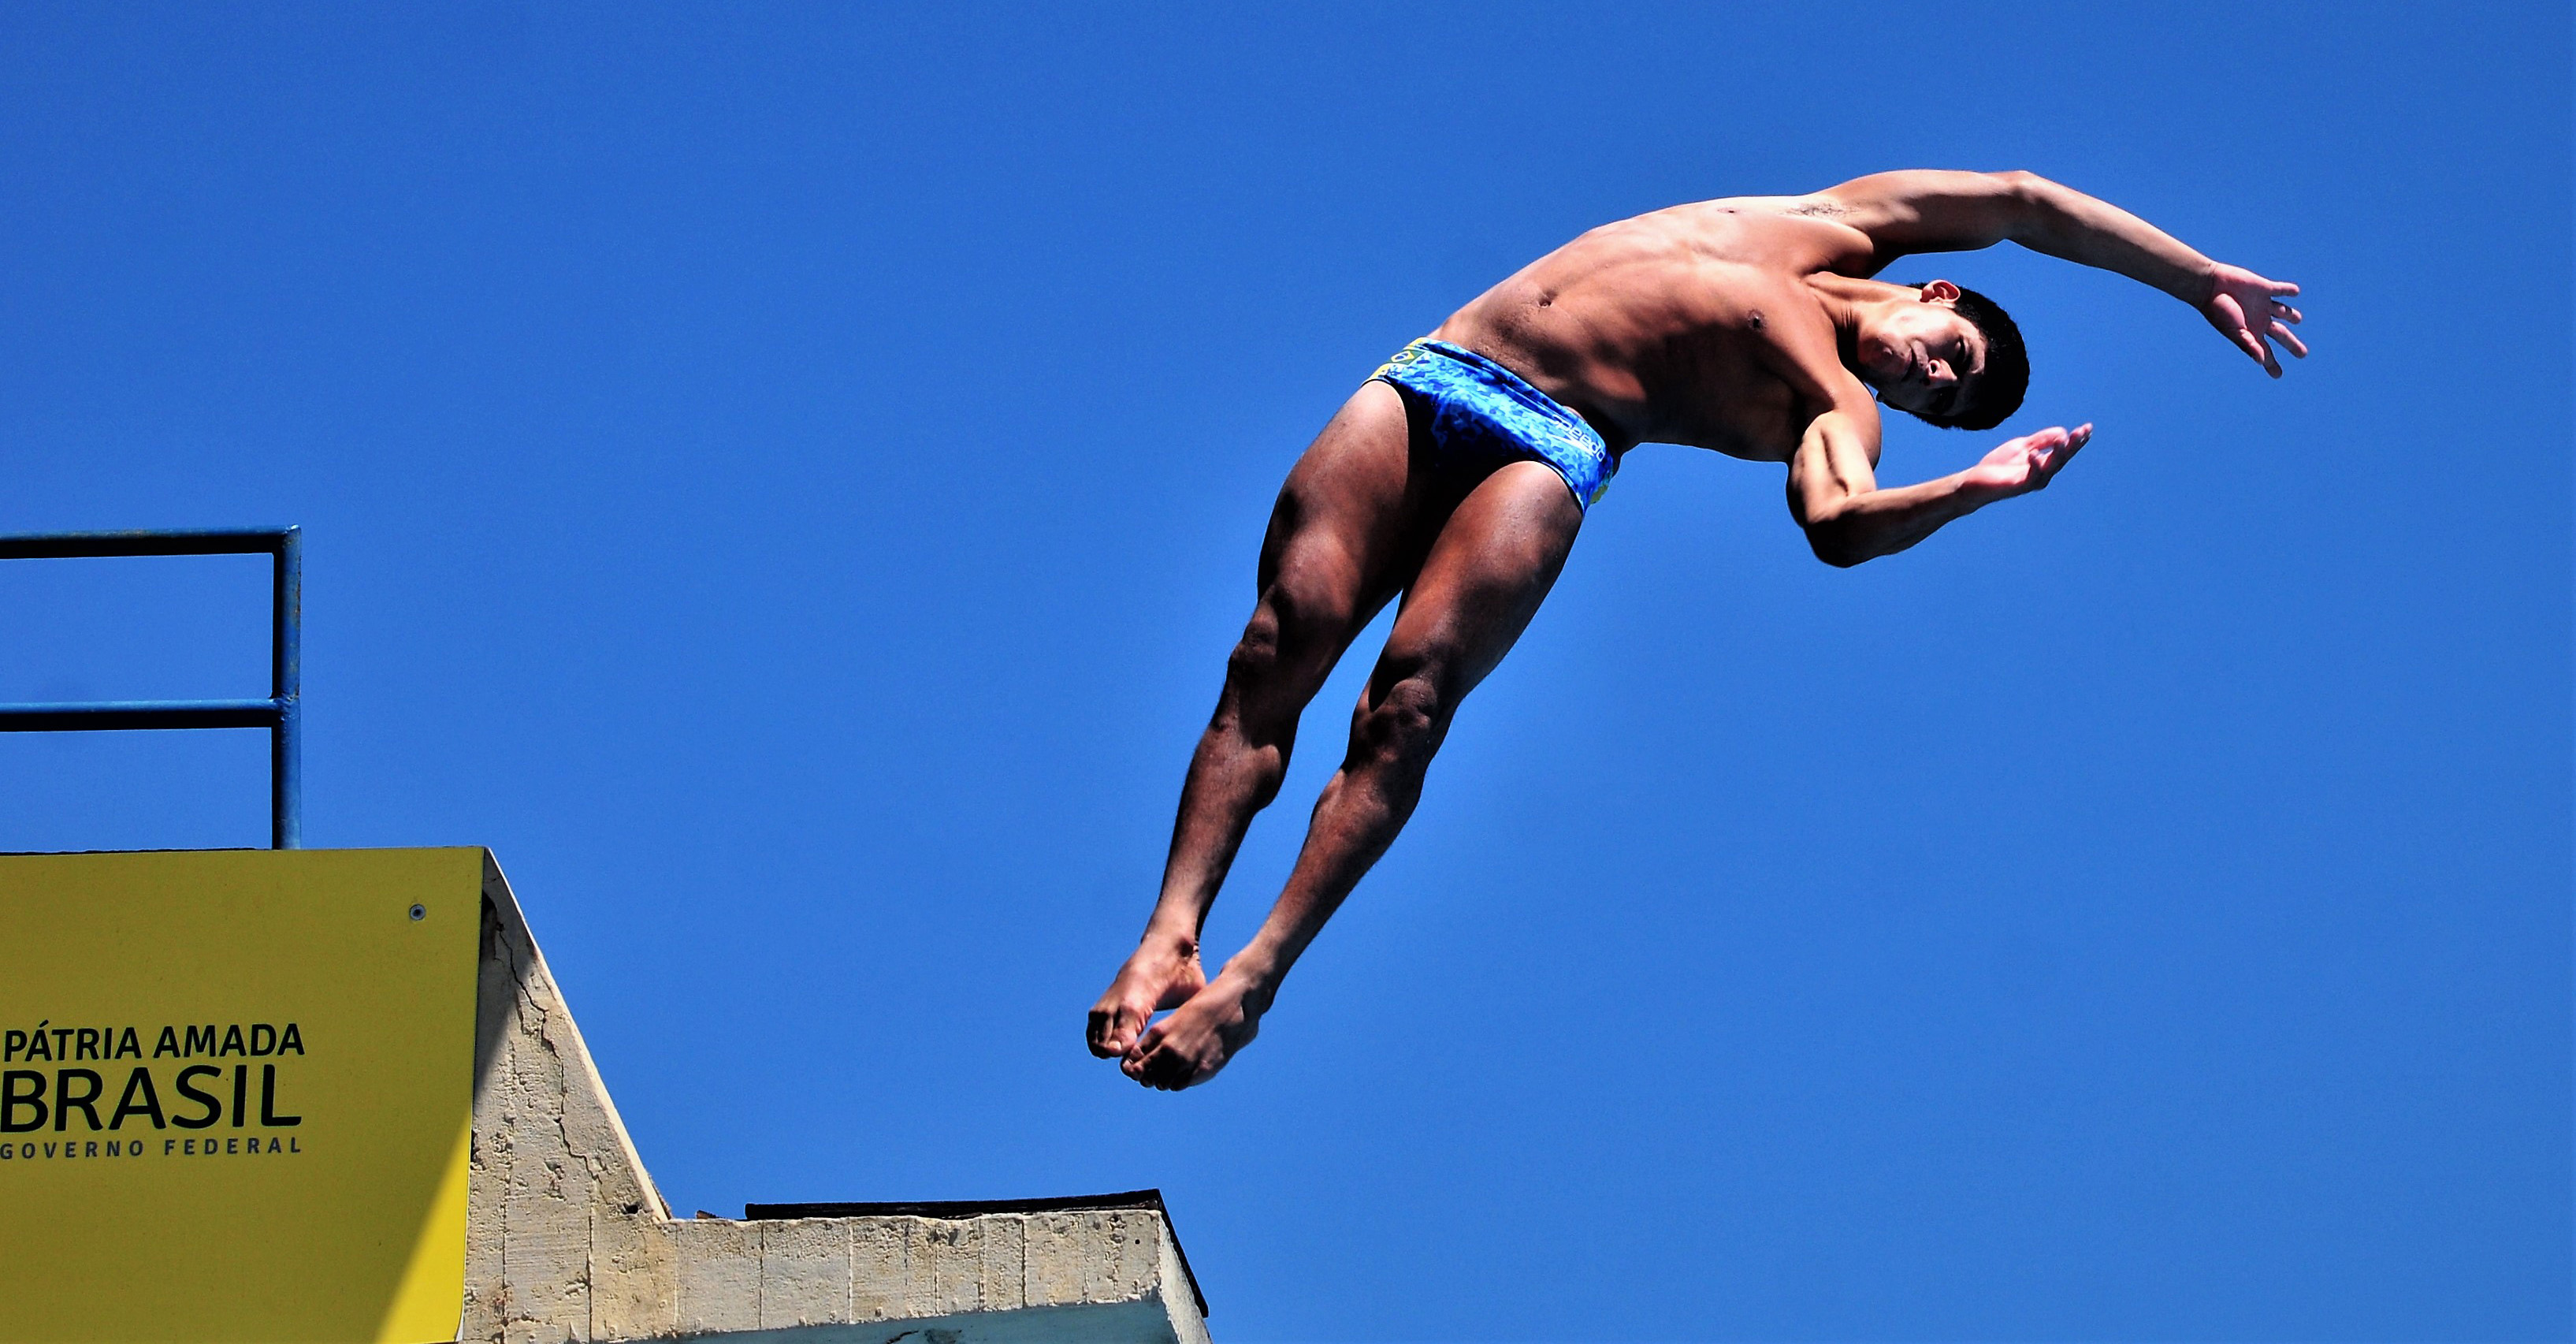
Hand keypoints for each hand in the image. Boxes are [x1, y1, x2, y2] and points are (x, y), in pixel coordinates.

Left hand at [1965, 424, 2090, 495]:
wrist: (1974, 483)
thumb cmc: (1999, 466)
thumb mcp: (2022, 446)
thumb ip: (2041, 440)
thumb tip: (2063, 432)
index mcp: (2043, 464)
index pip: (2064, 451)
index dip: (2077, 441)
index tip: (2088, 427)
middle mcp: (2042, 474)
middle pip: (2062, 459)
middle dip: (2073, 445)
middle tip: (2082, 431)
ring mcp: (2031, 481)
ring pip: (2050, 467)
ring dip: (2058, 453)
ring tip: (2064, 439)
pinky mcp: (2018, 486)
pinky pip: (2031, 477)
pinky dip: (2035, 465)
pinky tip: (2034, 454)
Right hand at [2201, 263, 2306, 376]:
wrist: (2211, 286)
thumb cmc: (2220, 312)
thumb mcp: (2235, 331)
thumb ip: (2249, 345)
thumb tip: (2261, 361)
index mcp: (2252, 333)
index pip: (2266, 352)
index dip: (2272, 364)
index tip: (2278, 375)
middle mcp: (2259, 320)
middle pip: (2281, 335)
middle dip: (2291, 344)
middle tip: (2302, 355)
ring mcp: (2262, 304)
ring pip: (2282, 311)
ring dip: (2290, 314)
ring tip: (2297, 319)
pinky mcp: (2264, 288)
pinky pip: (2280, 290)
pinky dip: (2288, 290)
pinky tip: (2295, 292)